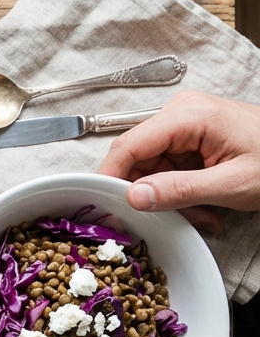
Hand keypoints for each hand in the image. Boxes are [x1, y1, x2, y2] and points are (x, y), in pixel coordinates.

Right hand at [98, 90, 259, 233]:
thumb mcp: (233, 184)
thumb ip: (180, 190)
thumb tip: (133, 196)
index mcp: (187, 115)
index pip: (127, 146)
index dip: (109, 178)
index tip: (102, 208)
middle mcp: (180, 114)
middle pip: (137, 160)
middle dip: (149, 195)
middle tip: (166, 222)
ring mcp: (184, 127)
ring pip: (151, 170)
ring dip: (170, 199)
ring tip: (201, 217)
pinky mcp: (190, 140)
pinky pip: (169, 171)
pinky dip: (182, 193)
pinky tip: (204, 208)